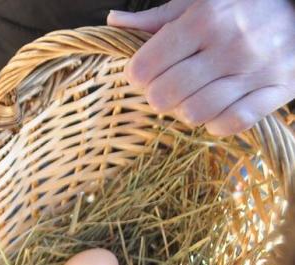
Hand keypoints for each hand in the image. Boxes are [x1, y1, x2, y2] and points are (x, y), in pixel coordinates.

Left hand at [108, 0, 294, 135]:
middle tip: (167, 88)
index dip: (136, 75)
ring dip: (185, 112)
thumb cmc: (247, 4)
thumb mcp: (202, 1)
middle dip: (157, 96)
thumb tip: (114, 22)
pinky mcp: (278, 90)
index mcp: (206, 19)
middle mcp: (230, 45)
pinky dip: (216, 123)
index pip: (145, 67)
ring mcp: (256, 70)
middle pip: (164, 95)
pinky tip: (216, 109)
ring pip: (194, 113)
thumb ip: (158, 18)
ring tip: (192, 97)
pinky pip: (231, 124)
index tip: (145, 73)